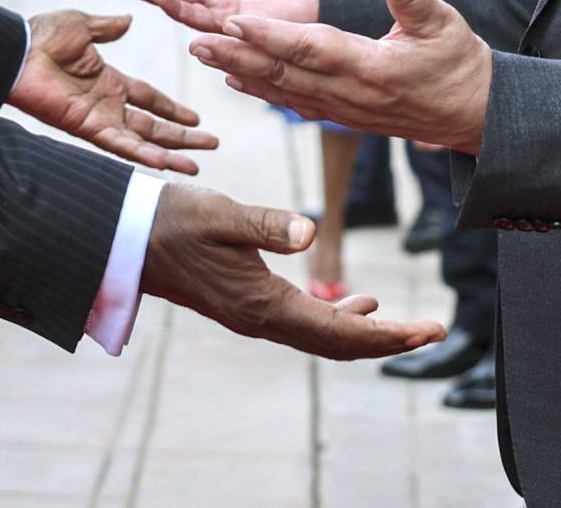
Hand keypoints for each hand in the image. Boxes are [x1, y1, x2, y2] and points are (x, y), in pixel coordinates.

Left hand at [9, 10, 218, 174]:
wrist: (16, 50)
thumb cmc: (40, 36)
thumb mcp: (82, 26)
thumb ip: (107, 28)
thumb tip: (127, 20)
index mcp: (108, 81)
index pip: (148, 99)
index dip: (171, 108)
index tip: (195, 118)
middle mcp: (107, 104)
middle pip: (153, 126)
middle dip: (182, 136)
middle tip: (211, 144)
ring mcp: (98, 119)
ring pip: (143, 141)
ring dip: (170, 153)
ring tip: (197, 164)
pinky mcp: (87, 128)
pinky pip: (120, 146)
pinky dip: (144, 156)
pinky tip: (166, 165)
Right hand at [142, 182, 444, 359]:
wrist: (126, 238)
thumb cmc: (173, 220)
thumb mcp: (222, 214)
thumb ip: (267, 223)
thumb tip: (311, 231)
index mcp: (263, 304)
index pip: (340, 334)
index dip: (389, 336)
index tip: (429, 331)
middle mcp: (261, 320)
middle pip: (338, 345)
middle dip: (389, 341)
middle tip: (433, 332)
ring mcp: (253, 316)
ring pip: (322, 338)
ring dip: (366, 333)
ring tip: (404, 325)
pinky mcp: (246, 304)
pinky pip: (304, 324)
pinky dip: (337, 320)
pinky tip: (356, 302)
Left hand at [191, 0, 492, 152]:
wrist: (474, 115)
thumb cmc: (460, 63)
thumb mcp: (444, 22)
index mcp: (372, 67)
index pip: (311, 47)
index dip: (270, 34)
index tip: (234, 19)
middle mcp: (350, 94)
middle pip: (283, 73)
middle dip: (238, 54)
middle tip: (197, 39)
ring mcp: (344, 110)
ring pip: (282, 90)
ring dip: (240, 70)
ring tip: (203, 52)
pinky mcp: (343, 116)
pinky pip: (293, 102)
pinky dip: (262, 89)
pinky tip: (234, 76)